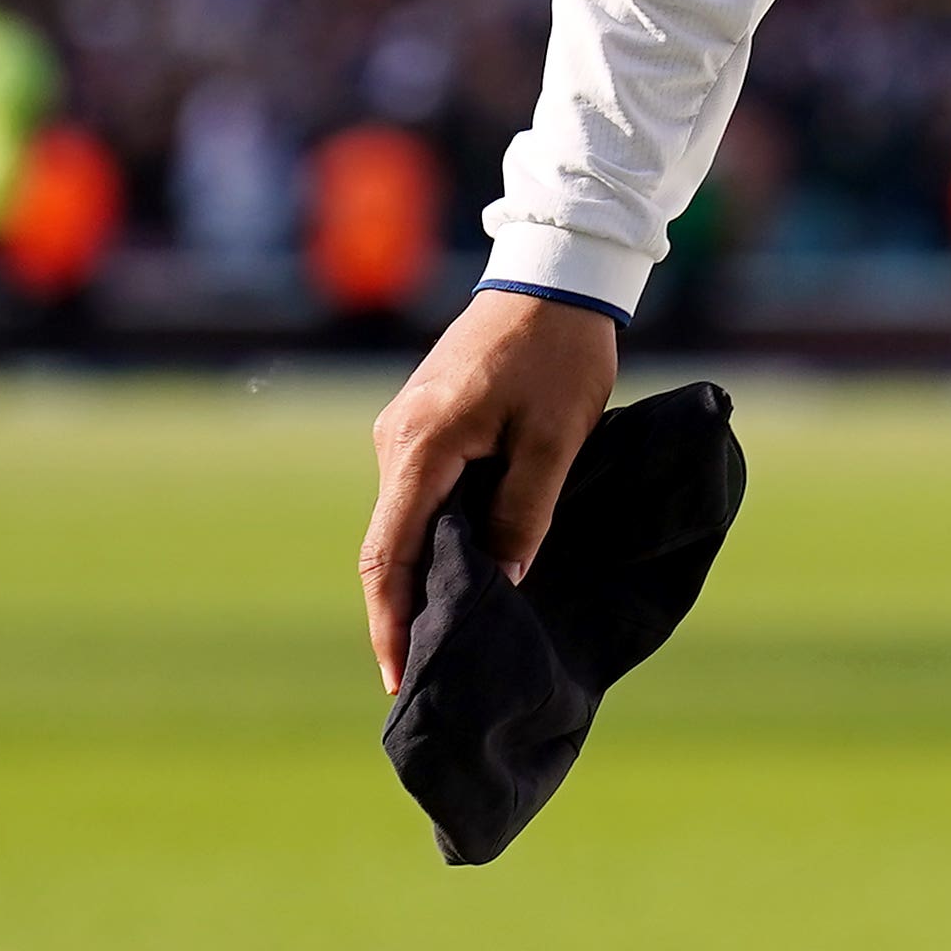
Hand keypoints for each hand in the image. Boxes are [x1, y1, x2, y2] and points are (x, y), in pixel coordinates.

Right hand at [360, 290, 621, 692]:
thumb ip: (525, 511)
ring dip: (419, 574)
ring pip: (401, 521)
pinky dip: (430, 538)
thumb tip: (503, 580)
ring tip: (446, 632)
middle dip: (402, 610)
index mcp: (422, 445)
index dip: (391, 621)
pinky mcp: (421, 421)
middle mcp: (395, 439)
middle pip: (388, 545)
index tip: (400, 676)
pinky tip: (458, 568)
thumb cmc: (561, 352)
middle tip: (425, 671)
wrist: (554, 275)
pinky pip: (415, 495)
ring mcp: (403, 428)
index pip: (391, 555)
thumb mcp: (557, 438)